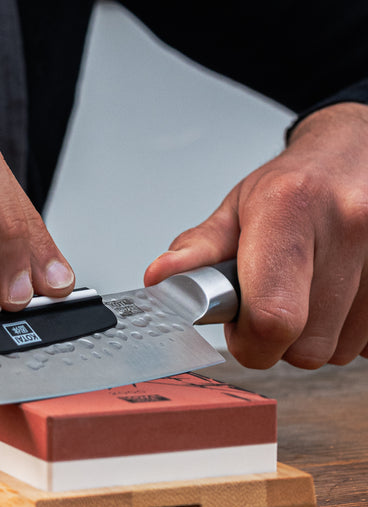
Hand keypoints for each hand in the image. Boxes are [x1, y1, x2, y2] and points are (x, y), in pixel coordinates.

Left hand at [144, 102, 367, 368]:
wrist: (355, 154)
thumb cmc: (293, 185)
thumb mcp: (235, 211)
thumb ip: (197, 252)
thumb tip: (160, 279)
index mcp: (289, 209)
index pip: (273, 317)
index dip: (250, 343)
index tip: (242, 333)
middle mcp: (349, 227)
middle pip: (307, 346)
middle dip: (279, 341)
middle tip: (270, 306)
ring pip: (340, 350)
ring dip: (314, 336)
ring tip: (305, 293)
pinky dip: (346, 330)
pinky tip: (335, 296)